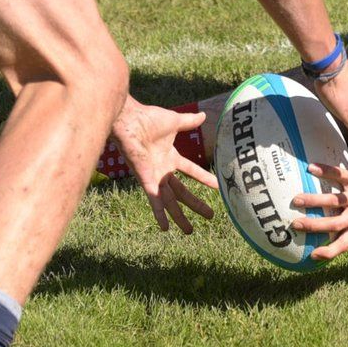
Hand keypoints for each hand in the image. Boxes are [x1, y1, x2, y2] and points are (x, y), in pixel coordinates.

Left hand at [110, 98, 217, 233]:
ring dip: (179, 217)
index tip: (218, 186)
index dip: (204, 178)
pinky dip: (158, 213)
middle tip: (210, 216)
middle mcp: (162, 170)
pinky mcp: (146, 179)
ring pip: (169, 201)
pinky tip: (164, 227)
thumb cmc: (147, 118)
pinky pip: (153, 199)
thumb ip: (189, 121)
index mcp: (169, 157)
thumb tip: (203, 116)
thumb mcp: (175, 121)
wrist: (129, 119)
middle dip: (195, 205)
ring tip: (188, 231)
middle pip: (181, 193)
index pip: (191, 171)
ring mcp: (154, 176)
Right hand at [292, 160, 347, 259]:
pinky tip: (310, 168)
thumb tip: (327, 232)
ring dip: (314, 201)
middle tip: (294, 224)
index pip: (346, 243)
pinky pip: (339, 174)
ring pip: (334, 201)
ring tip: (297, 199)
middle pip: (335, 224)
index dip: (330, 252)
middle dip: (314, 226)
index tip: (312, 256)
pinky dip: (325, 171)